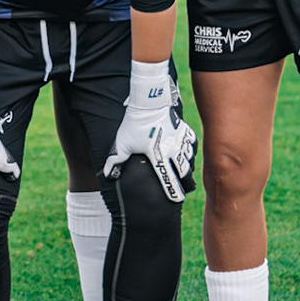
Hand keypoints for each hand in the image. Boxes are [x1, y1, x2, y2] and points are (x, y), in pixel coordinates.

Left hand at [102, 62, 196, 202]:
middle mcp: (173, 150)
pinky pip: (192, 145)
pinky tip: (188, 154)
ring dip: (188, 168)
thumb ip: (116, 160)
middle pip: (185, 173)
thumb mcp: (123, 142)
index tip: (176, 200)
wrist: (149, 100)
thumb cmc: (134, 123)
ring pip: (190, 159)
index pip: (169, 179)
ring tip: (185, 174)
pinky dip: (191, 152)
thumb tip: (107, 175)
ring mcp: (181, 140)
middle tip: (184, 190)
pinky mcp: (185, 130)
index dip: (174, 191)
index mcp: (159, 155)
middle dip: (185, 183)